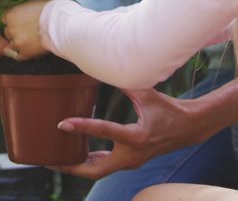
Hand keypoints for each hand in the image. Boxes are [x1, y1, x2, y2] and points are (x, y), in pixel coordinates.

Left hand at [0, 0, 50, 59]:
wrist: (62, 23)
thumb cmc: (52, 8)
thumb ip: (27, 5)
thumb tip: (28, 6)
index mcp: (11, 14)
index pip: (5, 18)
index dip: (14, 20)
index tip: (20, 21)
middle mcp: (10, 29)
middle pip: (8, 32)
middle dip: (16, 31)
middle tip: (29, 30)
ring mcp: (17, 42)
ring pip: (13, 44)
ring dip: (21, 42)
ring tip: (33, 40)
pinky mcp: (25, 53)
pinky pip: (19, 56)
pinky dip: (25, 53)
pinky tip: (32, 48)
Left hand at [49, 88, 221, 179]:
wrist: (189, 129)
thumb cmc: (169, 109)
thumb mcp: (148, 93)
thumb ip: (125, 82)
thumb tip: (103, 66)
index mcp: (137, 136)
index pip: (104, 132)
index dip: (82, 127)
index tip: (61, 124)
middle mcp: (132, 155)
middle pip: (95, 170)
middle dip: (70, 166)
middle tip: (48, 158)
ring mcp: (130, 161)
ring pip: (98, 171)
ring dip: (76, 166)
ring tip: (53, 157)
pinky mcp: (129, 161)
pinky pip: (104, 166)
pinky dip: (88, 162)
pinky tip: (74, 153)